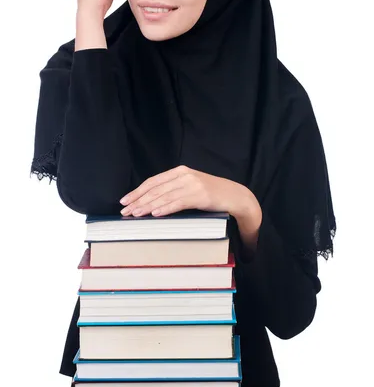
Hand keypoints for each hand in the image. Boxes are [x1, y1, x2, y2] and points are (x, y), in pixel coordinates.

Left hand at [119, 165, 252, 218]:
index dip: (137, 191)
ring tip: (135, 214)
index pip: (153, 181)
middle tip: (125, 211)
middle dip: (138, 200)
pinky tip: (155, 214)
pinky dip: (165, 208)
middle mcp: (184, 175)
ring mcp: (192, 184)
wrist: (236, 196)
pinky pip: (178, 202)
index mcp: (180, 172)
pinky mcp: (200, 195)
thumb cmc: (212, 195)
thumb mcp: (191, 187)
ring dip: (147, 206)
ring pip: (164, 196)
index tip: (125, 200)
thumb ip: (174, 190)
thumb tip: (151, 202)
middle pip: (155, 189)